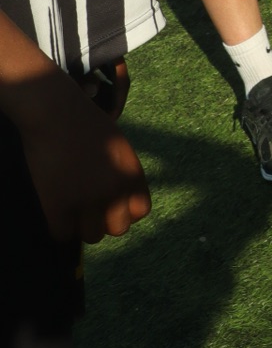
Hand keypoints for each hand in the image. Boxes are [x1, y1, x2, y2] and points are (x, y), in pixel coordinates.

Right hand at [15, 71, 150, 243]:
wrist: (56, 112)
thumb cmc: (85, 122)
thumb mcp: (119, 146)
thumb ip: (123, 173)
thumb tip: (119, 201)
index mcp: (132, 173)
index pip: (140, 211)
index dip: (125, 209)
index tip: (111, 203)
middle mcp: (115, 190)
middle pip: (118, 229)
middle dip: (105, 220)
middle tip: (89, 208)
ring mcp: (87, 200)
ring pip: (91, 235)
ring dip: (82, 225)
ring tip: (71, 207)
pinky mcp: (58, 206)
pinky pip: (63, 233)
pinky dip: (59, 224)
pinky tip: (55, 208)